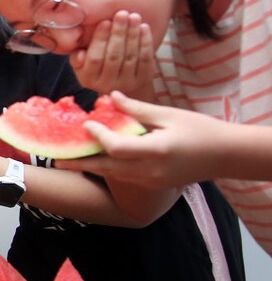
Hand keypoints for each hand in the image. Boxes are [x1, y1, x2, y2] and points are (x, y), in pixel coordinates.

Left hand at [55, 91, 228, 187]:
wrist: (225, 155)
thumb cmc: (200, 130)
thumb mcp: (168, 115)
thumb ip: (136, 108)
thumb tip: (108, 96)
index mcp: (156, 150)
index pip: (116, 147)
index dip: (98, 136)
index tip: (85, 123)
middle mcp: (150, 170)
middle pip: (106, 168)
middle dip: (80, 163)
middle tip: (55, 159)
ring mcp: (151, 181)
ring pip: (113, 175)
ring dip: (91, 167)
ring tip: (67, 161)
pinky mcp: (152, 185)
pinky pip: (123, 178)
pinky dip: (107, 169)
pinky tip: (95, 161)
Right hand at [69, 11, 156, 99]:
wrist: (123, 87)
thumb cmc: (99, 68)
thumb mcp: (82, 65)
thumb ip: (77, 57)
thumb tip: (80, 54)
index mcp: (89, 79)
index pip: (95, 58)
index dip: (100, 39)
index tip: (105, 22)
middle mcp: (107, 84)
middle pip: (114, 56)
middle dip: (118, 33)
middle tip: (122, 14)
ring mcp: (127, 83)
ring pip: (130, 56)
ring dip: (133, 34)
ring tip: (133, 16)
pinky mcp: (143, 80)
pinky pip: (145, 59)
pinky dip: (145, 42)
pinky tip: (143, 27)